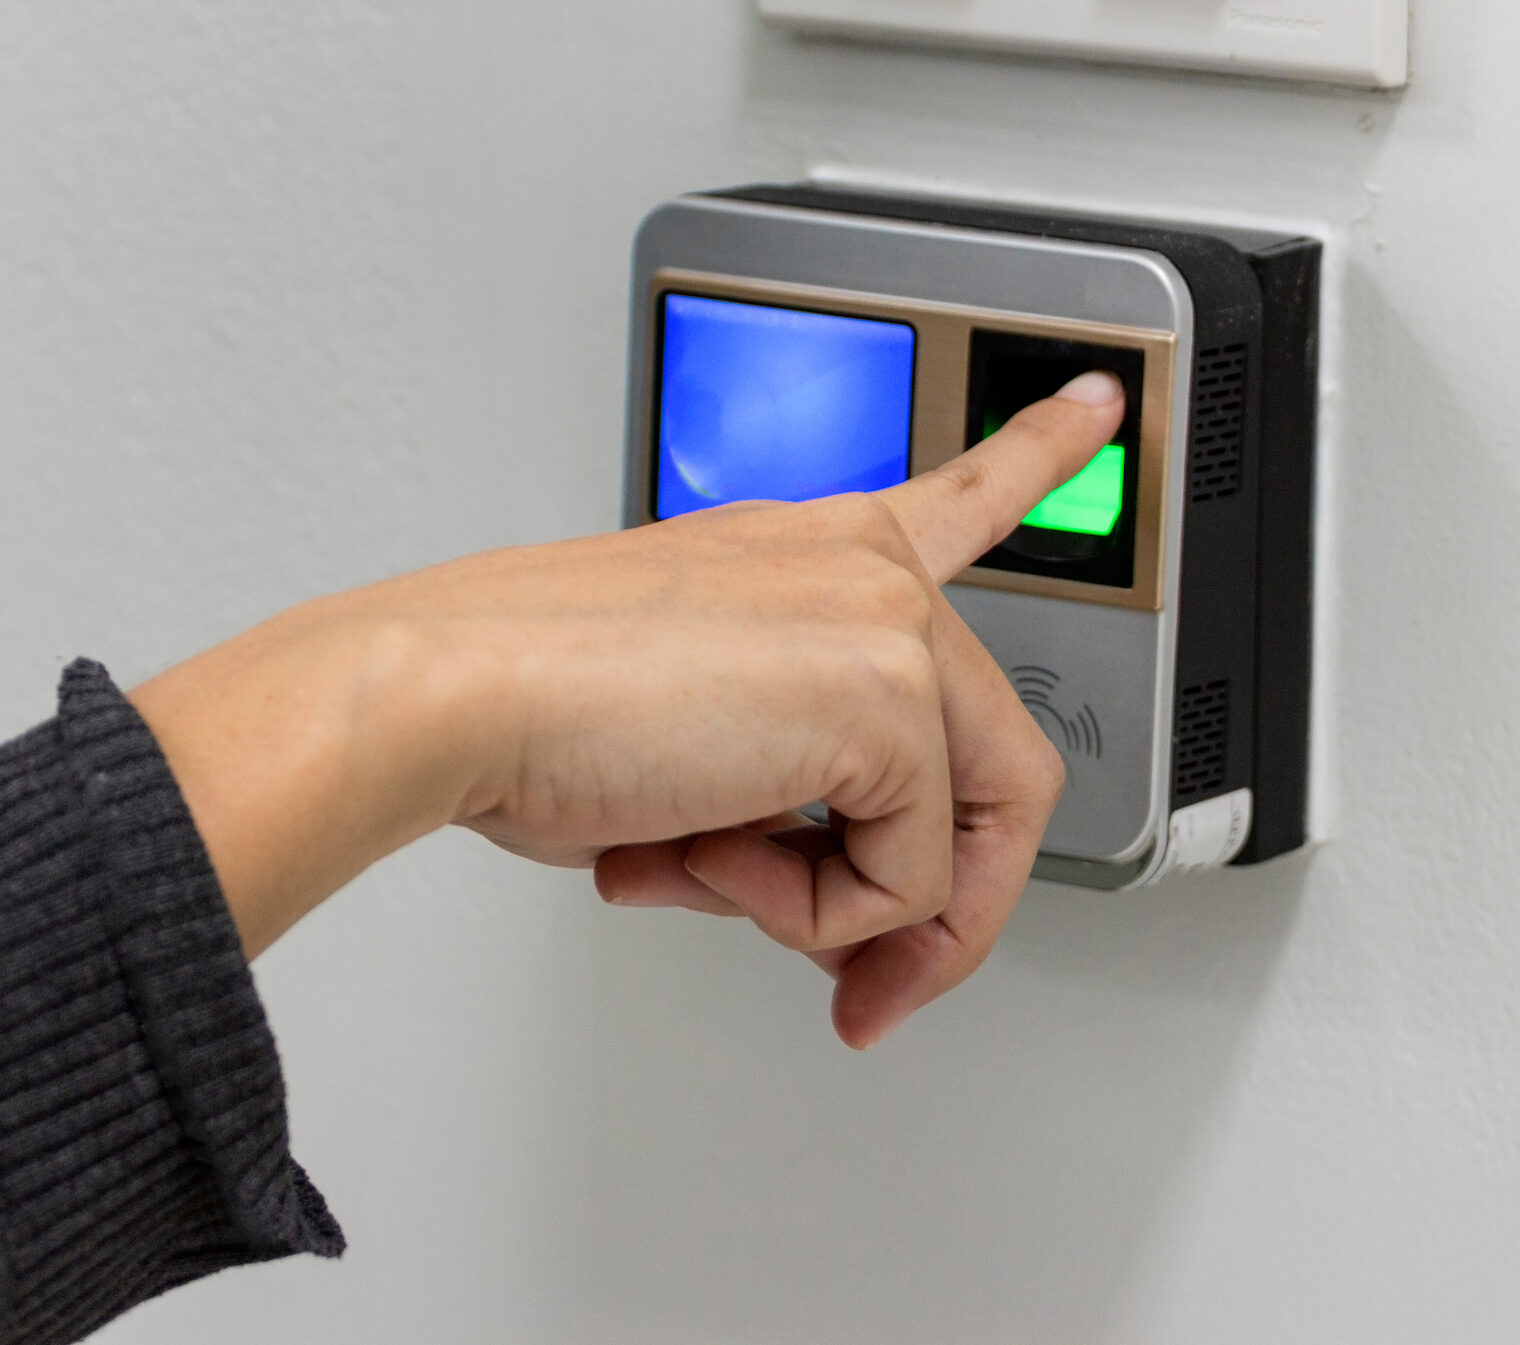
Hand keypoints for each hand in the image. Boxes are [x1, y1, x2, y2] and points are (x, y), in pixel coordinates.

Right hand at [129, 371, 1123, 1046]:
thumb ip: (792, 798)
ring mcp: (890, 626)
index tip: (1098, 407)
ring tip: (711, 868)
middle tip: (865, 985)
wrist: (450, 692)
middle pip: (995, 773)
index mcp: (819, 552)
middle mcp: (870, 573)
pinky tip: (702, 853)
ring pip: (960, 844)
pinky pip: (908, 883)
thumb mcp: (692, 739)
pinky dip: (809, 917)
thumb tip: (842, 906)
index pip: (961, 496)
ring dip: (834, 912)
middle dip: (930, 913)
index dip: (1038, 452)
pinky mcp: (888, 701)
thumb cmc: (528, 704)